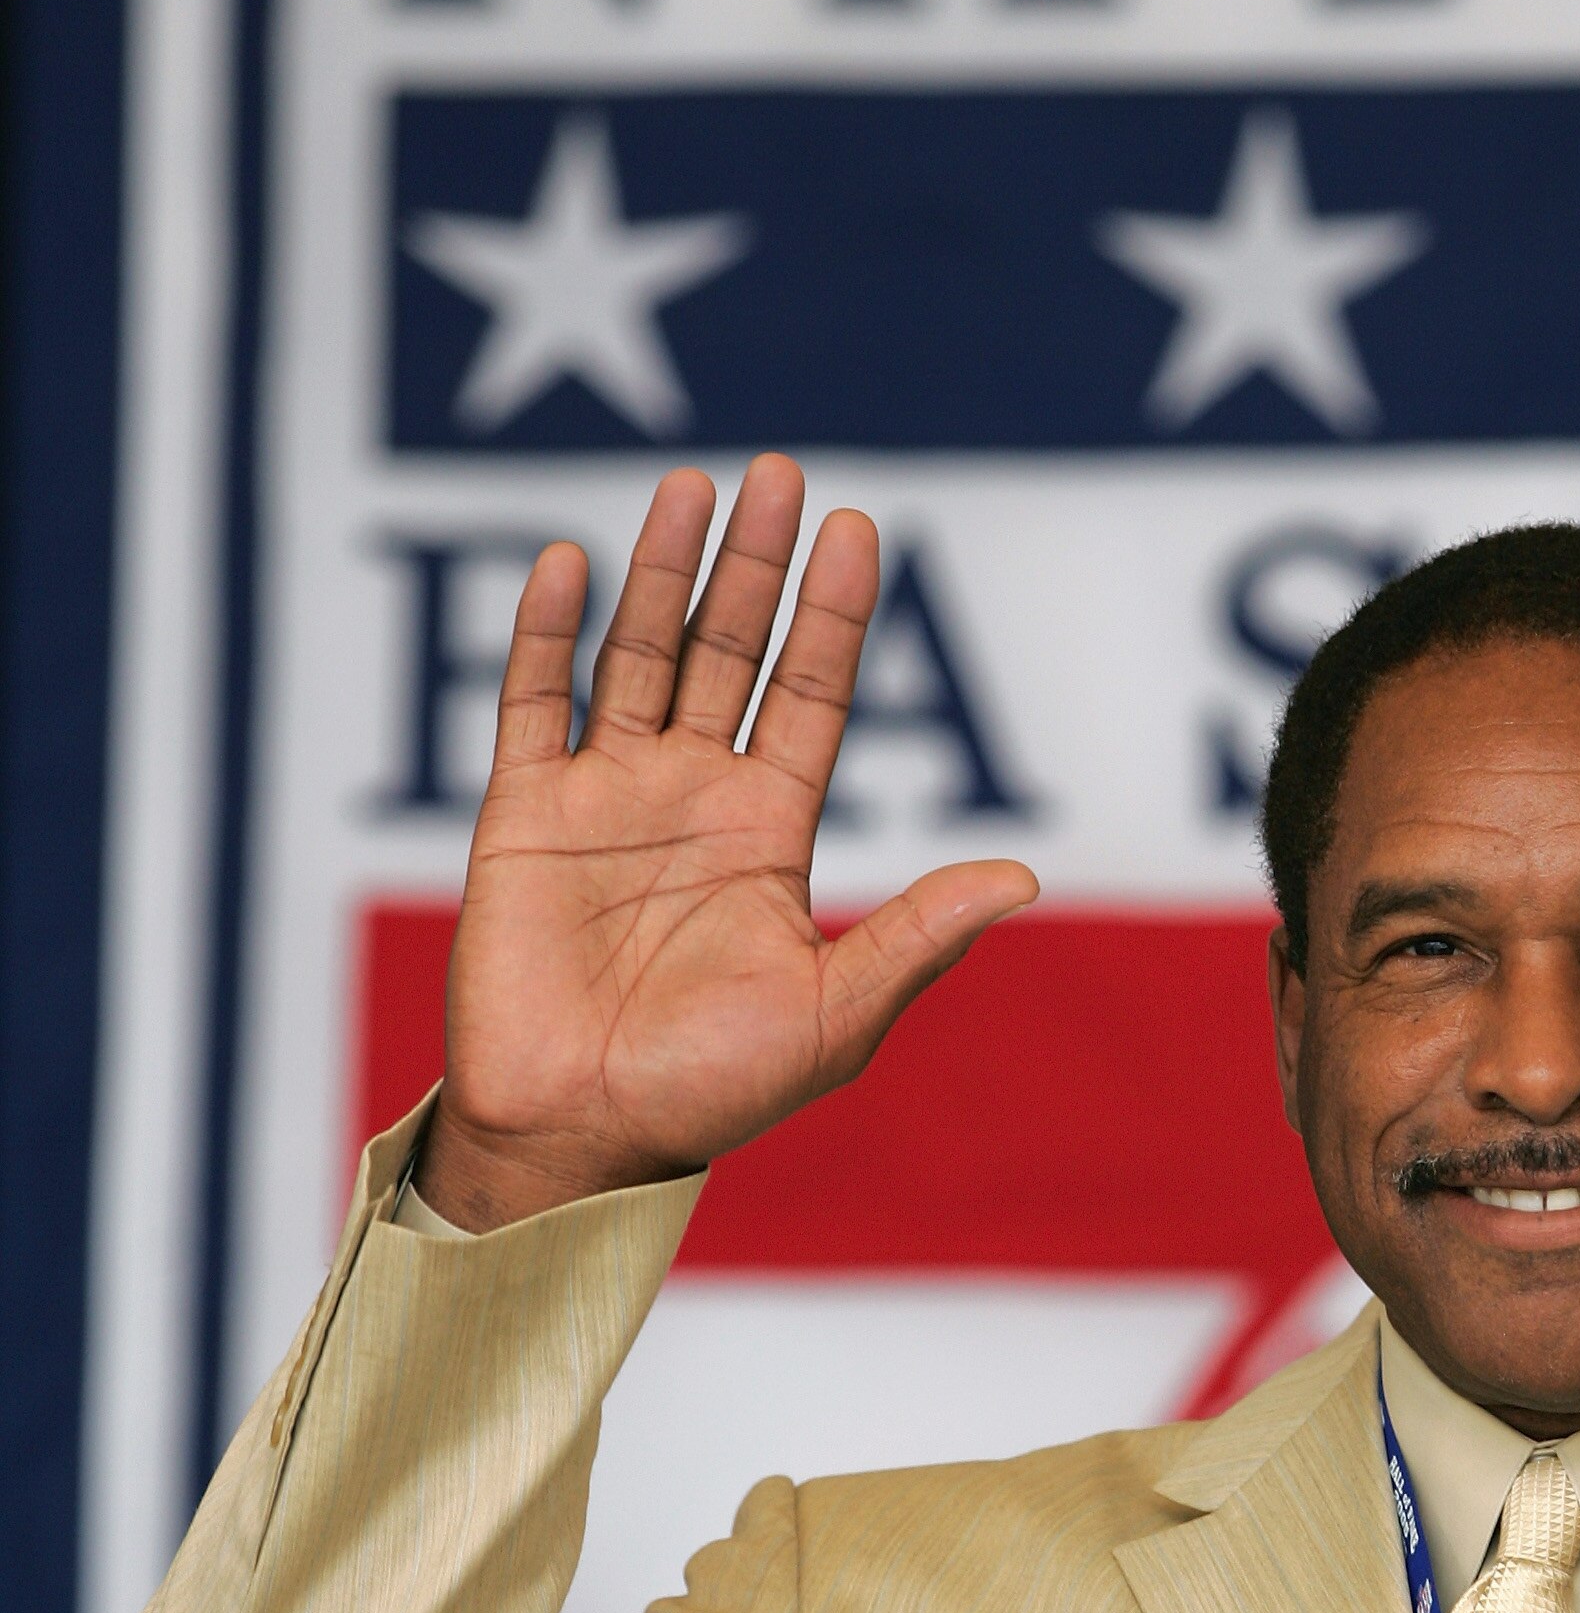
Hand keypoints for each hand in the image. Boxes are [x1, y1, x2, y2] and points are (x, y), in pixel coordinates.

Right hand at [413, 454, 1037, 1228]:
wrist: (580, 1139)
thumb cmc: (710, 1094)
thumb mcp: (835, 1016)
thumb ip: (918, 938)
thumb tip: (1023, 879)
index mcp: (769, 835)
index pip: (810, 697)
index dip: (833, 616)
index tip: (859, 528)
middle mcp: (691, 798)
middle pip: (730, 653)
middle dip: (756, 567)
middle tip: (779, 473)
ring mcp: (605, 797)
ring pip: (639, 655)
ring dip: (664, 572)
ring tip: (694, 485)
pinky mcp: (524, 815)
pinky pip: (532, 703)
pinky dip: (543, 632)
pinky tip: (566, 561)